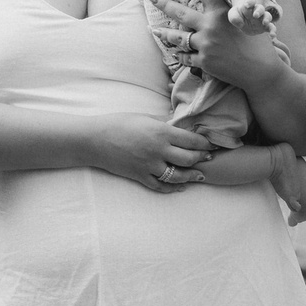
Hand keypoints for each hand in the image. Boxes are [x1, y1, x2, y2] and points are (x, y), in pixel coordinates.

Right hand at [91, 114, 210, 191]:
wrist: (94, 140)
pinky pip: (160, 186)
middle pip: (189, 159)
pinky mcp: (140, 176)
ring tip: (199, 175)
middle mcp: (158, 150)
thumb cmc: (118, 123)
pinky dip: (172, 188)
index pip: (191, 140)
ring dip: (191, 176)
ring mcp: (149, 165)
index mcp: (161, 132)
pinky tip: (180, 186)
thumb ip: (164, 122)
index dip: (205, 143)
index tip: (212, 144)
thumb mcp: (145, 117)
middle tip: (209, 158)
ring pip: (178, 176)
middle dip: (201, 159)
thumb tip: (180, 123)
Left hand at [150, 0, 286, 89]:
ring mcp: (205, 45)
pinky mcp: (204, 62)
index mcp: (222, 13)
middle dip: (164, 4)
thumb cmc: (260, 45)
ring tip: (154, 30)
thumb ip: (240, 11)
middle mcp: (210, 27)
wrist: (261, 71)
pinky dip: (181, 55)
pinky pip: (186, 57)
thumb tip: (242, 0)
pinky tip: (175, 53)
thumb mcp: (252, 21)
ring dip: (165, 33)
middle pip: (180, 13)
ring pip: (177, 37)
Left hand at [225, 0, 278, 34]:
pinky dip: (273, 31)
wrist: (244, 22)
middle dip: (259, 11)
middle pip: (260, 8)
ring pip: (268, 16)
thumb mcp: (233, 15)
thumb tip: (240, 24)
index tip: (246, 5)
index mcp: (249, 6)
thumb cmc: (238, 16)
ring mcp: (262, 18)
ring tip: (265, 23)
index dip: (250, 2)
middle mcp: (257, 11)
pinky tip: (273, 36)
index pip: (251, 1)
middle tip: (255, 15)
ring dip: (267, 19)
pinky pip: (271, 28)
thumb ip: (234, 17)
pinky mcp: (265, 26)